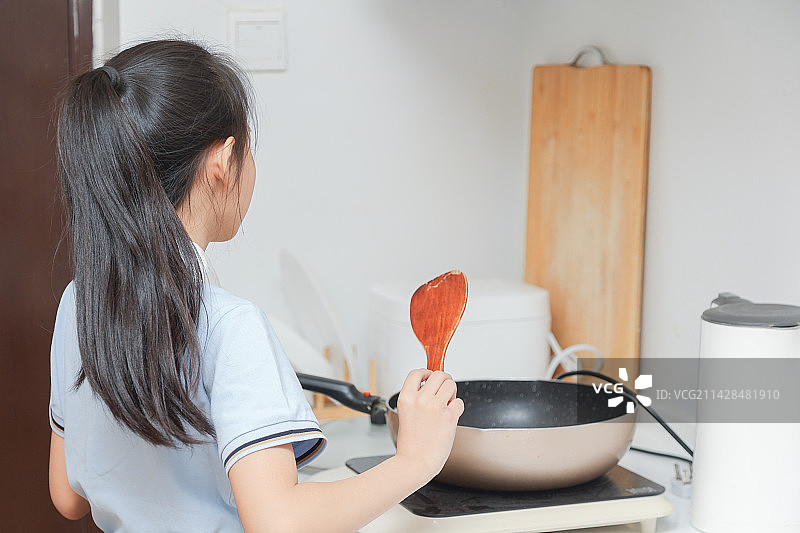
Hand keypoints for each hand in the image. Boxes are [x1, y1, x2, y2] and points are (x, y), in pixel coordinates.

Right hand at [393, 369, 463, 483]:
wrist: (415, 462)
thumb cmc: (411, 443)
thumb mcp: (406, 414)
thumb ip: (416, 399)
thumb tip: (431, 386)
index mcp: (406, 398)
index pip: (417, 372)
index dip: (426, 372)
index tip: (430, 377)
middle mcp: (420, 399)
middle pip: (438, 374)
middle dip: (444, 380)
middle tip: (444, 390)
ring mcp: (435, 406)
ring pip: (451, 384)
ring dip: (452, 393)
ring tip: (447, 404)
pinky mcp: (448, 416)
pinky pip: (460, 402)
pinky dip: (458, 408)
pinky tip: (450, 416)